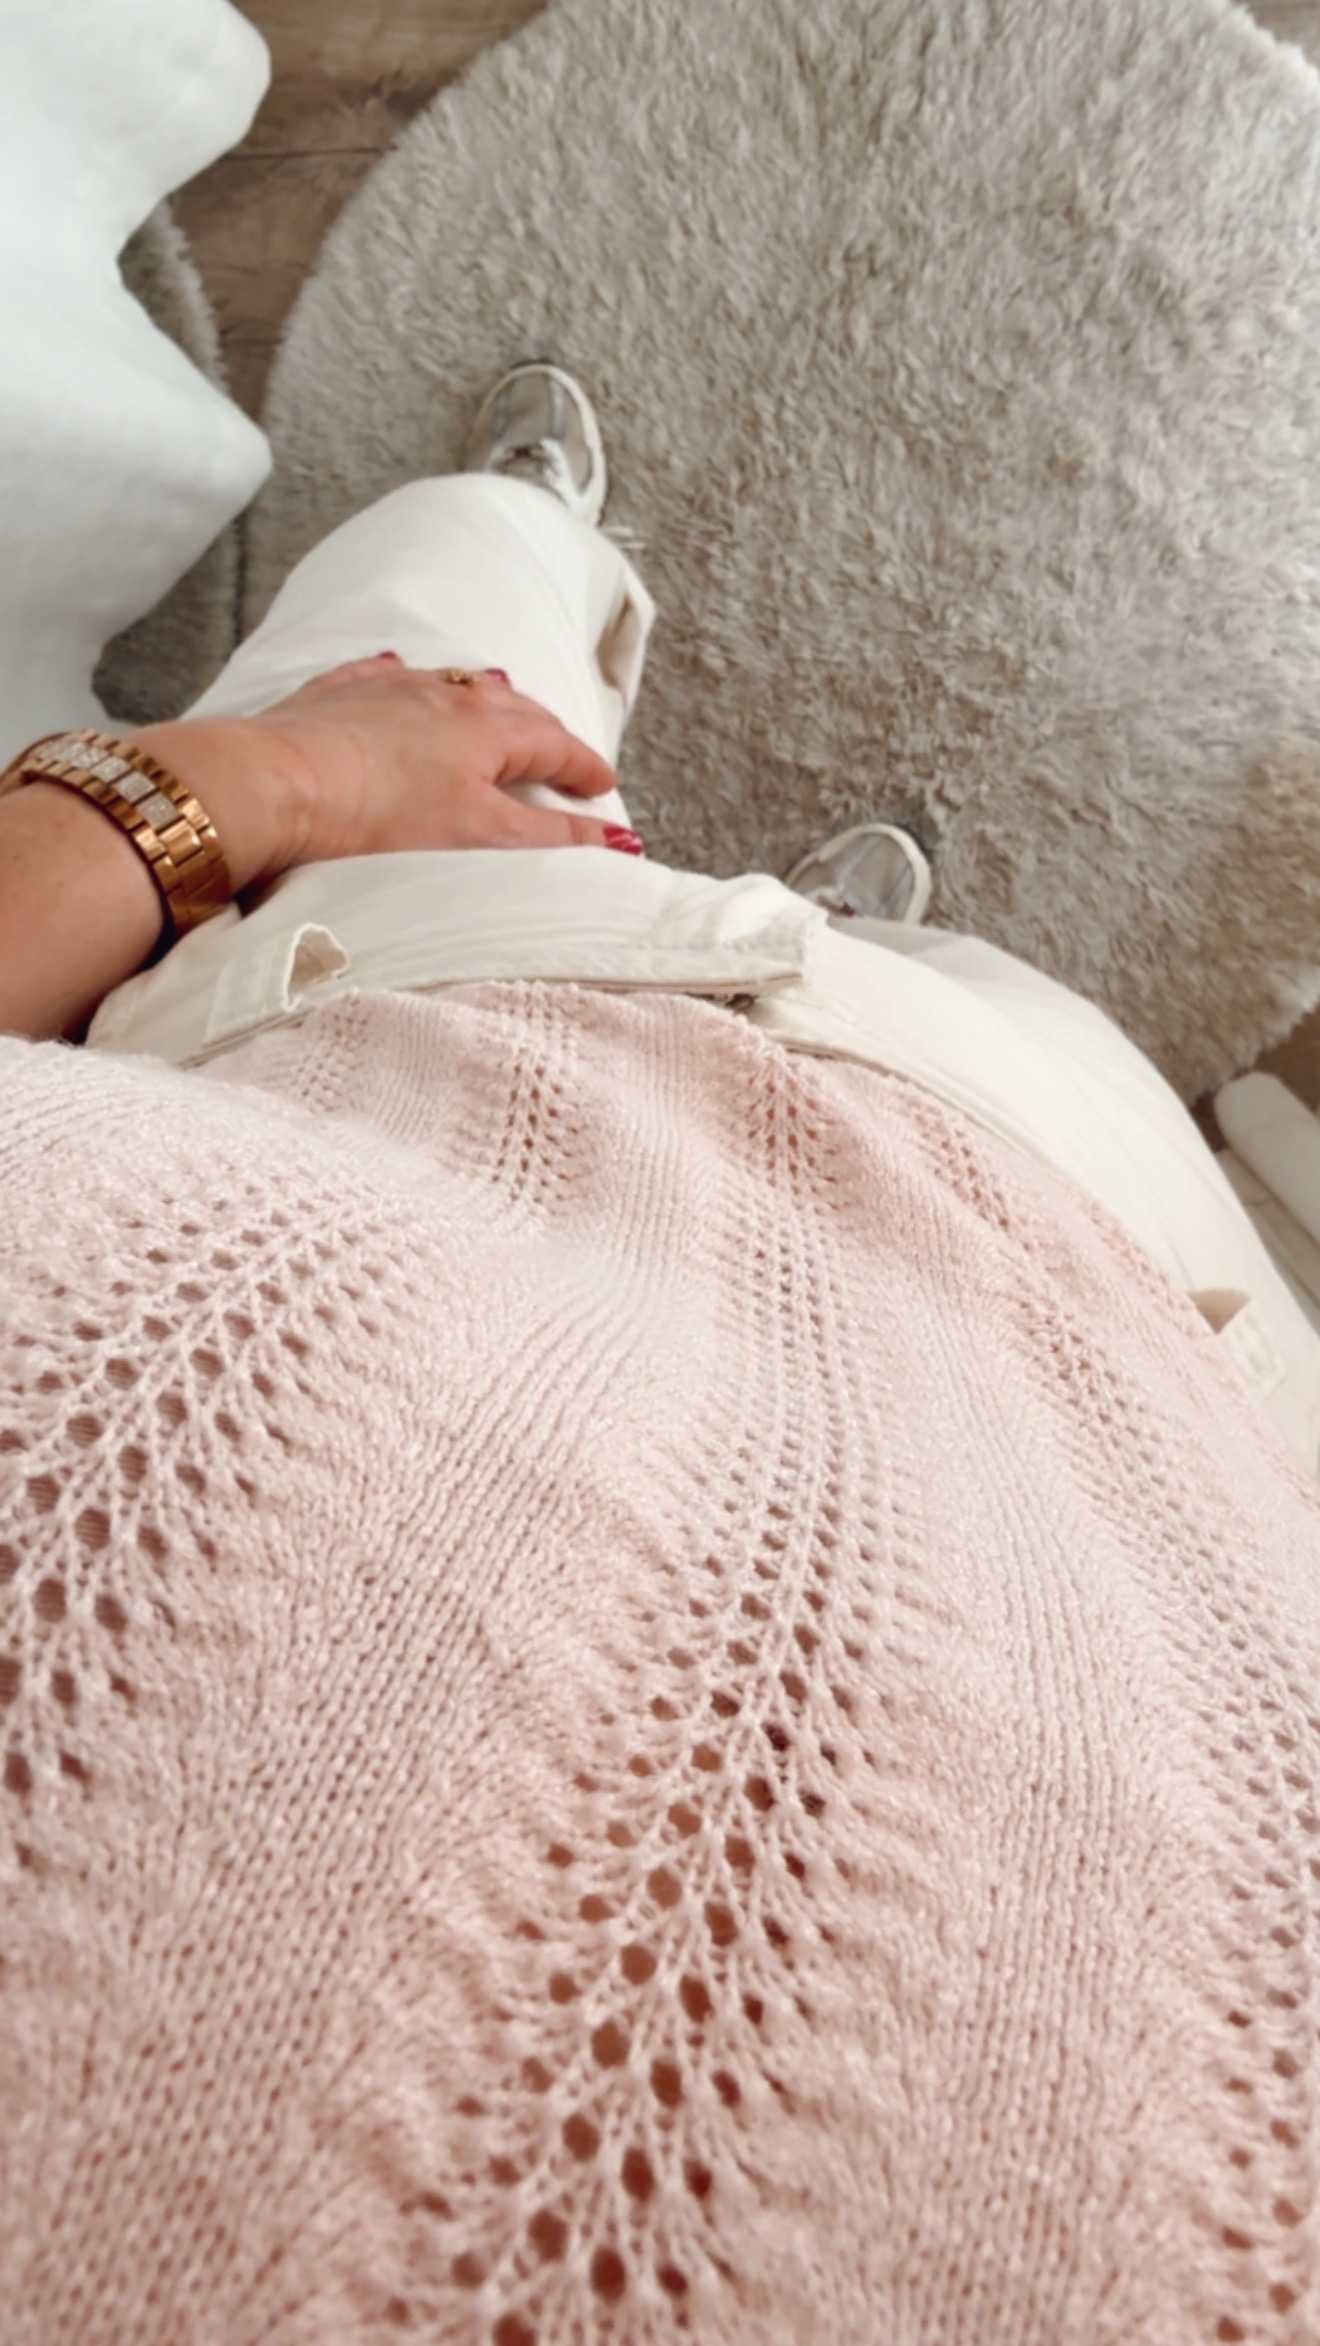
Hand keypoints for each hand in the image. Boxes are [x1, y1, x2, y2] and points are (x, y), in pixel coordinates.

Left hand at [136, 655, 636, 889]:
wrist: (274, 785)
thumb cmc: (377, 818)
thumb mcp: (479, 837)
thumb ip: (551, 839)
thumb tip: (618, 842)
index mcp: (484, 728)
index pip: (553, 742)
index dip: (583, 767)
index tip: (603, 785)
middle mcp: (440, 695)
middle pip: (508, 706)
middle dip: (542, 730)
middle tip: (560, 754)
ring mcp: (384, 688)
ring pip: (448, 686)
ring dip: (481, 701)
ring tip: (496, 714)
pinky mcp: (333, 694)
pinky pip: (380, 678)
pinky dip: (406, 685)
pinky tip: (399, 680)